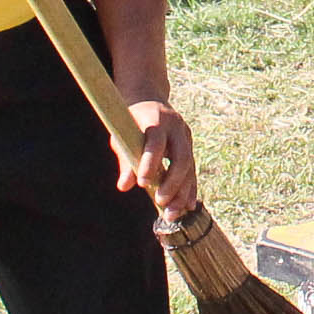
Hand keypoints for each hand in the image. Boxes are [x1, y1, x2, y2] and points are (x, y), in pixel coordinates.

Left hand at [117, 96, 199, 218]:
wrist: (148, 99)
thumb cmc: (130, 121)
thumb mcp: (122, 136)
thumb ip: (125, 160)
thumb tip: (124, 186)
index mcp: (155, 120)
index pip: (156, 143)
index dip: (150, 163)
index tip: (142, 184)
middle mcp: (175, 127)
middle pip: (181, 157)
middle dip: (172, 182)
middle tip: (160, 202)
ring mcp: (185, 136)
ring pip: (189, 166)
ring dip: (182, 192)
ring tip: (172, 213)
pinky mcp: (189, 145)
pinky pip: (192, 170)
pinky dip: (189, 189)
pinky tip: (186, 206)